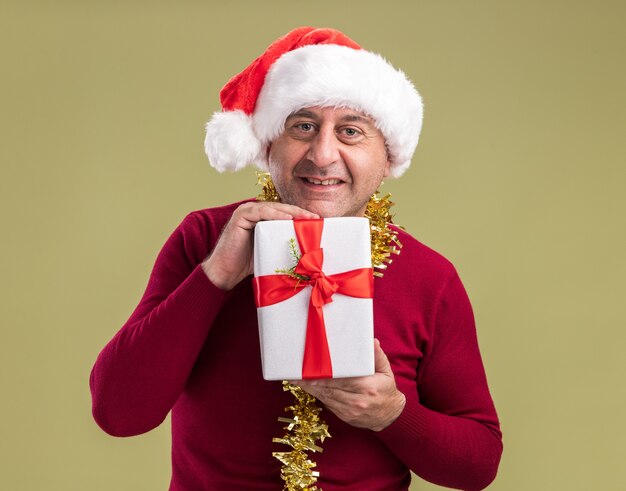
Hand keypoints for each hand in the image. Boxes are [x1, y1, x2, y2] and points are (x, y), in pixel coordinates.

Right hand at [202, 201, 318, 289]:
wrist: (225, 272)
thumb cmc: (247, 264)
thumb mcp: (270, 250)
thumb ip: (283, 242)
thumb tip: (307, 248)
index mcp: (261, 217)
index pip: (284, 213)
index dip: (301, 215)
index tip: (317, 220)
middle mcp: (254, 211)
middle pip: (281, 208)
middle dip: (299, 212)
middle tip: (316, 218)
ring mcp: (245, 212)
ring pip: (273, 208)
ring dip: (291, 212)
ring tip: (306, 218)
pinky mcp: (239, 216)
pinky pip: (260, 213)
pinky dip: (275, 215)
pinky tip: (288, 219)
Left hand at [292, 339, 405, 431]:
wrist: (389, 416)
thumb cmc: (386, 390)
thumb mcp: (386, 372)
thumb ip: (377, 357)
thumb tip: (372, 342)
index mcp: (367, 387)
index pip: (342, 380)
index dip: (325, 376)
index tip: (311, 370)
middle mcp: (357, 401)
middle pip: (329, 389)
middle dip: (312, 381)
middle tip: (296, 373)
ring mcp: (349, 410)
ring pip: (325, 397)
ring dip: (310, 388)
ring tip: (296, 379)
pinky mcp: (344, 416)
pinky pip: (327, 403)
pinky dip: (317, 394)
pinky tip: (307, 387)